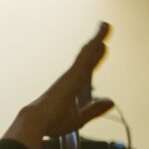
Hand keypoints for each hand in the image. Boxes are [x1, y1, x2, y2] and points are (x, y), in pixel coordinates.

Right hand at [2, 22, 113, 148]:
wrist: (38, 121)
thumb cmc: (53, 122)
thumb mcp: (80, 118)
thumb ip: (95, 109)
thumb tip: (110, 101)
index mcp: (71, 87)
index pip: (87, 68)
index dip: (95, 57)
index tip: (102, 47)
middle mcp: (71, 78)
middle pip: (87, 56)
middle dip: (96, 43)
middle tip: (104, 27)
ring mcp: (72, 75)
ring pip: (87, 52)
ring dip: (97, 38)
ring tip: (105, 25)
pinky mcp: (73, 74)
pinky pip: (86, 57)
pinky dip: (94, 45)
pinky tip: (101, 37)